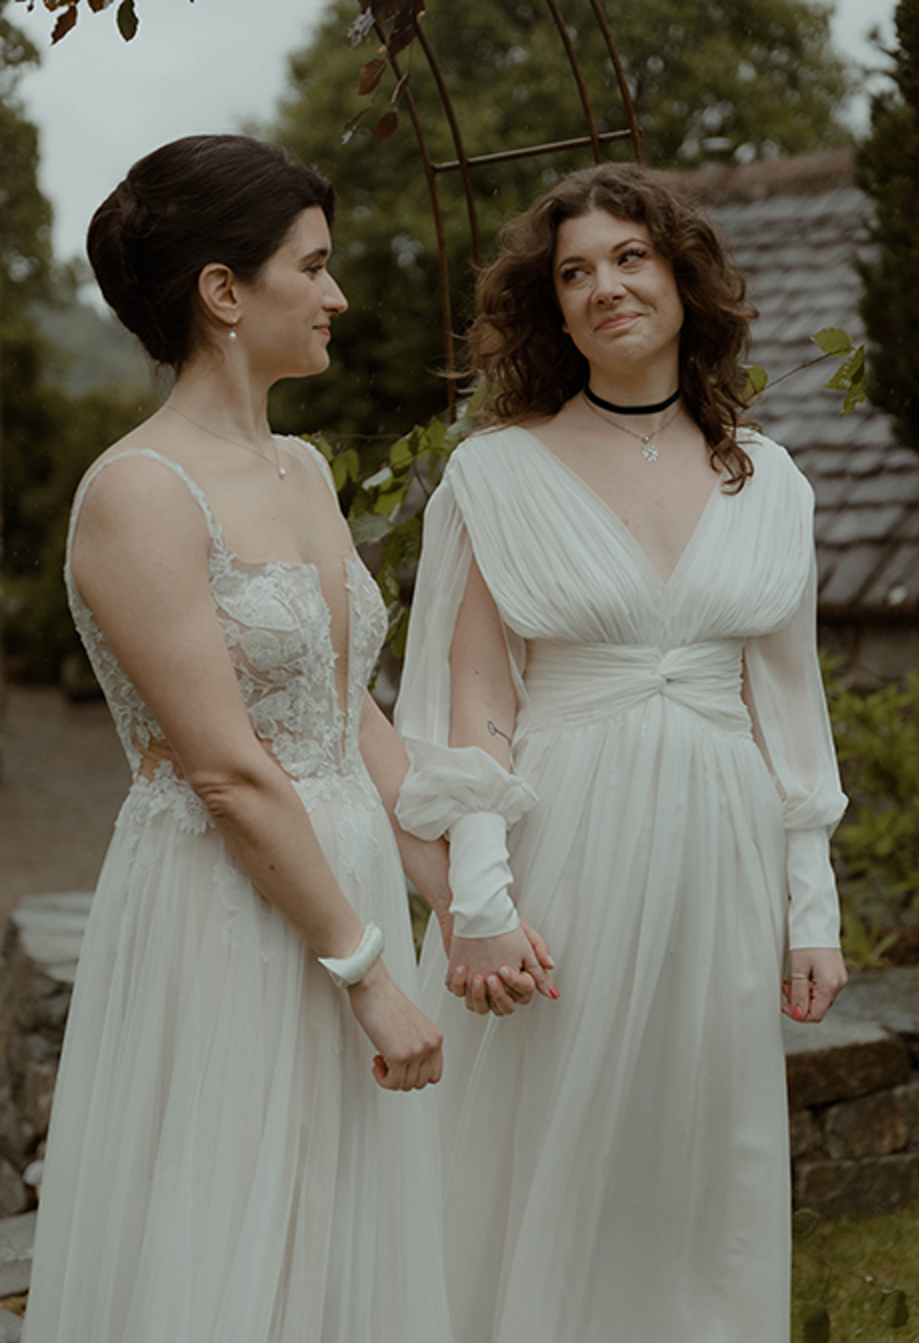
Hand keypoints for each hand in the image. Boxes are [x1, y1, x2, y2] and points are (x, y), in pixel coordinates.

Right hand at [347, 959, 443, 1089]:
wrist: (373, 988)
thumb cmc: (386, 1002)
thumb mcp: (412, 1026)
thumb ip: (417, 1046)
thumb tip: (409, 1071)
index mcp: (435, 1037)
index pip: (434, 1074)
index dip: (415, 1075)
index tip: (401, 1067)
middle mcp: (430, 1045)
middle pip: (420, 1083)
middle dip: (401, 1078)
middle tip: (387, 1062)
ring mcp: (417, 1051)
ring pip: (406, 1085)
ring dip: (390, 1078)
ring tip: (380, 1059)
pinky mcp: (400, 1055)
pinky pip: (393, 1083)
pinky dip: (382, 1080)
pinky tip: (376, 1063)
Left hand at [446, 923, 558, 1015]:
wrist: (475, 911)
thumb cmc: (501, 924)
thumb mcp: (526, 936)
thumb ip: (539, 958)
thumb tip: (552, 991)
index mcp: (518, 978)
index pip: (523, 995)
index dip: (517, 985)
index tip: (506, 968)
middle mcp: (500, 986)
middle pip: (504, 1008)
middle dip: (498, 995)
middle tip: (492, 977)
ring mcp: (480, 986)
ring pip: (481, 1007)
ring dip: (478, 996)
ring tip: (476, 977)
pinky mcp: (461, 981)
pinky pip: (459, 993)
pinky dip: (459, 984)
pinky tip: (461, 968)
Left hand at [781, 947, 846, 1023]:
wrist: (816, 920)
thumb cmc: (805, 941)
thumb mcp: (797, 968)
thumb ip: (798, 993)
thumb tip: (798, 1015)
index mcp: (829, 984)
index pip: (816, 1015)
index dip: (797, 1014)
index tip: (783, 1004)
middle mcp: (838, 984)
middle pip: (818, 1007)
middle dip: (799, 1001)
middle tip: (785, 986)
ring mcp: (839, 979)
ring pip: (819, 998)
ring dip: (802, 993)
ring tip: (791, 979)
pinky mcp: (837, 973)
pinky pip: (822, 988)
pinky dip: (809, 986)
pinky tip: (800, 975)